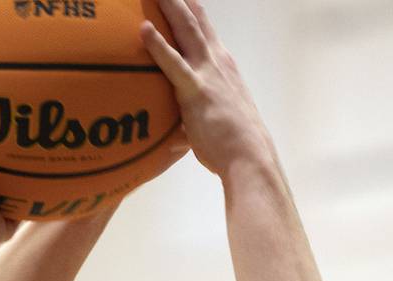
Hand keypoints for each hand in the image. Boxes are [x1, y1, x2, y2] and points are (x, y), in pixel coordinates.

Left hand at [140, 0, 276, 178]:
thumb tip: (178, 136)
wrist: (248, 154)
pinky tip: (144, 29)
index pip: (206, 30)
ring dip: (170, 6)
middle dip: (179, 0)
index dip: (193, 11)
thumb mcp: (214, 122)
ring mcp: (207, 72)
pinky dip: (158, 45)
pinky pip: (173, 63)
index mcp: (222, 66)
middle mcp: (216, 61)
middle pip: (195, 21)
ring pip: (185, 29)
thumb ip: (194, 119)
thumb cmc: (231, 145)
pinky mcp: (195, 90)